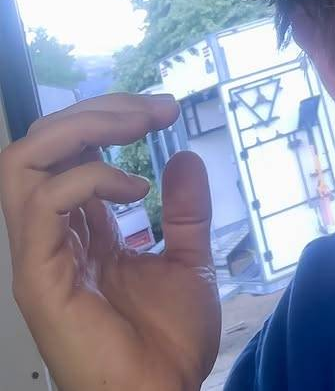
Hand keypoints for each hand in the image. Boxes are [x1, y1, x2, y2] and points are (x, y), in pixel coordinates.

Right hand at [0, 92, 220, 390]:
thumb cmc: (167, 348)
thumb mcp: (188, 260)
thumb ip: (184, 211)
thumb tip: (183, 155)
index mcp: (81, 233)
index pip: (68, 153)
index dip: (110, 119)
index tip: (165, 108)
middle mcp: (53, 238)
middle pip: (40, 145)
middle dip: (97, 110)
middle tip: (154, 108)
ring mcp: (42, 257)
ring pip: (23, 162)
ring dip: (82, 128)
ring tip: (137, 128)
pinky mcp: (40, 280)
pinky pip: (42, 206)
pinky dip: (88, 179)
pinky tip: (133, 190)